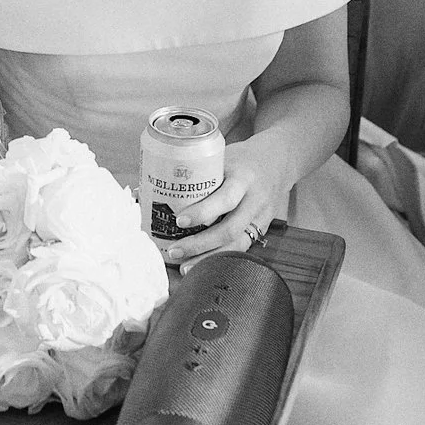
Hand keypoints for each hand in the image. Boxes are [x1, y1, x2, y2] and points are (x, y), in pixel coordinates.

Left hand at [162, 139, 291, 264]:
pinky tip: (203, 265)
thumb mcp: (222, 157)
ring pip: (237, 244)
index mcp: (244, 177)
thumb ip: (196, 173)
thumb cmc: (241, 158)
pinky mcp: (262, 229)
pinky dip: (221, 257)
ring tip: (186, 268)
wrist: (278, 161)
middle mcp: (255, 200)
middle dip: (200, 244)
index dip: (203, 212)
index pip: (226, 198)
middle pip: (230, 229)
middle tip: (174, 251)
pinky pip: (242, 247)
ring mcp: (261, 217)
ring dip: (210, 258)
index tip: (180, 220)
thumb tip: (145, 190)